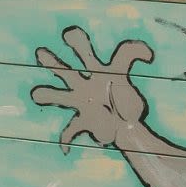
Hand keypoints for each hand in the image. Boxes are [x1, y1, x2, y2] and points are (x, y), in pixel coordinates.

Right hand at [29, 26, 155, 149]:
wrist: (127, 126)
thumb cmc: (128, 100)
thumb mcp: (131, 76)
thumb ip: (135, 56)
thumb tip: (149, 55)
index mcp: (95, 72)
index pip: (85, 52)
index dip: (80, 43)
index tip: (73, 37)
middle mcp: (84, 85)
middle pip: (65, 71)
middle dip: (52, 62)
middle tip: (40, 53)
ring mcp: (81, 103)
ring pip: (61, 97)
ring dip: (49, 95)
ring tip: (36, 94)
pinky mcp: (83, 121)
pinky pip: (69, 130)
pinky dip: (67, 140)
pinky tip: (66, 149)